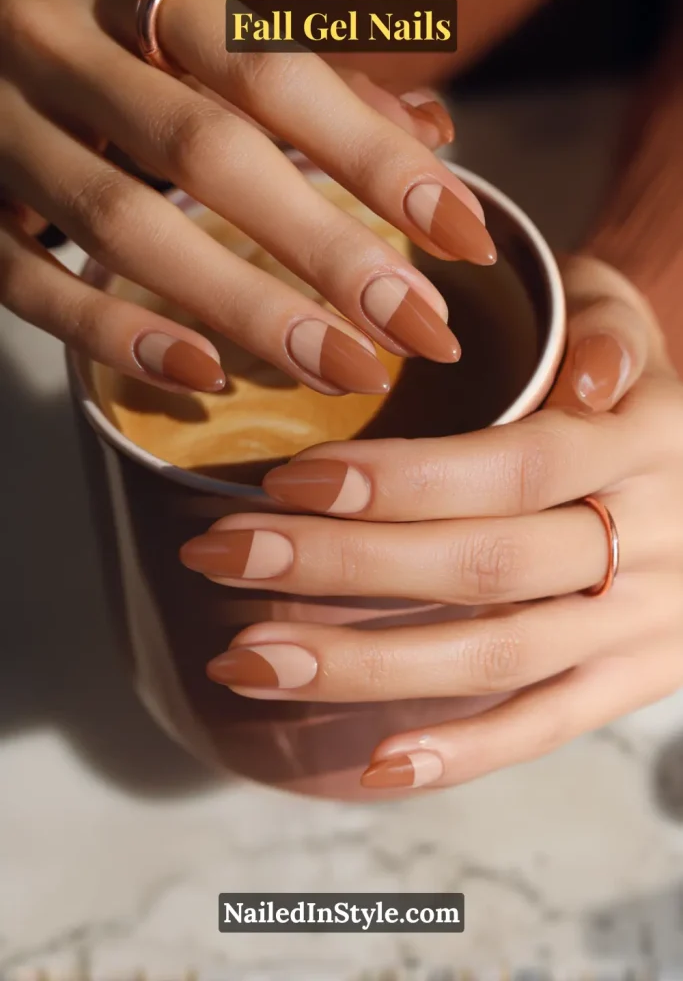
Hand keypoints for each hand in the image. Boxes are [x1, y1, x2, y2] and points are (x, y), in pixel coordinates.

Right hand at [0, 0, 490, 395]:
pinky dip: (120, 334)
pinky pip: (33, 285)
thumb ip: (311, 82)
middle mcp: (57, 40)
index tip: (464, 236)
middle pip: (209, 154)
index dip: (375, 157)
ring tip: (345, 369)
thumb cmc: (100, 46)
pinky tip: (208, 375)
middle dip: (326, 250)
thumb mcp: (194, 33)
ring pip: (125, 227)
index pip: (274, 70)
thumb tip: (433, 130)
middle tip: (419, 330)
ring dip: (246, 307)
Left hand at [180, 256, 682, 790]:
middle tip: (221, 557)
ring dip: (366, 665)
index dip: (398, 482)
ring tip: (247, 660)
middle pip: (484, 565)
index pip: (510, 468)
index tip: (285, 482)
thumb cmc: (625, 379)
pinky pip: (550, 727)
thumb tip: (584, 376)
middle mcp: (652, 538)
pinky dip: (464, 753)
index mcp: (642, 441)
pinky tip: (373, 765)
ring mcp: (645, 623)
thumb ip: (605, 335)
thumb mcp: (622, 321)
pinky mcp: (636, 680)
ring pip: (500, 656)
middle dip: (342, 567)